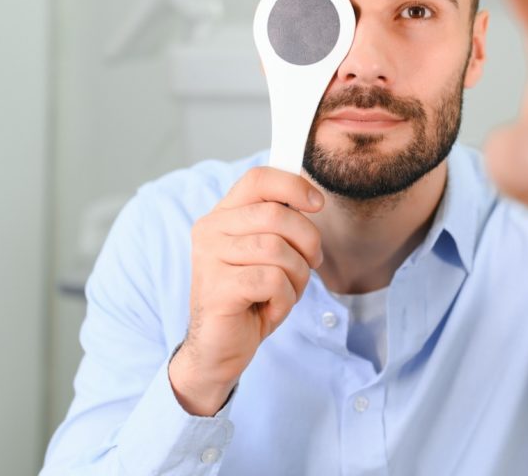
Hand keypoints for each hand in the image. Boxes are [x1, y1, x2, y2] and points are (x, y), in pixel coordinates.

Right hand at [168, 167, 324, 414]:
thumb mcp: (268, 254)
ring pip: (278, 250)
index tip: (317, 204)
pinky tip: (270, 308)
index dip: (294, 186)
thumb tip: (311, 197)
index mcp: (222, 215)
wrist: (219, 349)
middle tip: (310, 264)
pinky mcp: (218, 288)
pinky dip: (284, 298)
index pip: (258, 178)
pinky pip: (272, 281)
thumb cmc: (250, 299)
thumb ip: (280, 224)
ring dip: (297, 276)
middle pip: (277, 214)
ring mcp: (209, 259)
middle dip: (307, 242)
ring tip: (286, 291)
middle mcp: (210, 231)